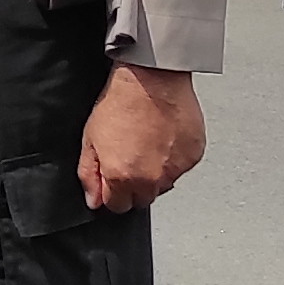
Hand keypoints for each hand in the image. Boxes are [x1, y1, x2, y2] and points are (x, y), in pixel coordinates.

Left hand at [77, 65, 204, 211]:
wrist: (152, 77)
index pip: (118, 207)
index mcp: (123, 177)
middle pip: (143, 199)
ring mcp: (175, 169)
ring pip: (164, 184)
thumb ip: (89, 175)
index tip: (114, 177)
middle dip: (135, 185)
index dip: (113, 192)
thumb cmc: (121, 101)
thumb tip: (94, 200)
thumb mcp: (90, 138)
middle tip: (131, 157)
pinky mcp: (193, 156)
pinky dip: (174, 158)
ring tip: (149, 142)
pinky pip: (181, 168)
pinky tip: (164, 137)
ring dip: (156, 172)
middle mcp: (151, 179)